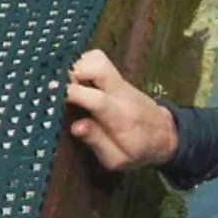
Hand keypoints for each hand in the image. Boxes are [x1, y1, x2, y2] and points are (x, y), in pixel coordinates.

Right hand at [66, 49, 177, 169]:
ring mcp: (120, 83)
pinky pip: (98, 61)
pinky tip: (75, 80)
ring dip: (77, 66)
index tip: (51, 92)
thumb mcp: (119, 159)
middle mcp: (121, 93)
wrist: (166, 136)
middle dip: (73, 71)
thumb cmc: (139, 150)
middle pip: (98, 65)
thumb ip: (97, 143)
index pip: (96, 98)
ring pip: (97, 58)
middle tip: (58, 86)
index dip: (72, 92)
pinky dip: (83, 65)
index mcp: (120, 116)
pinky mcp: (117, 79)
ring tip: (67, 83)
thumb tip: (76, 126)